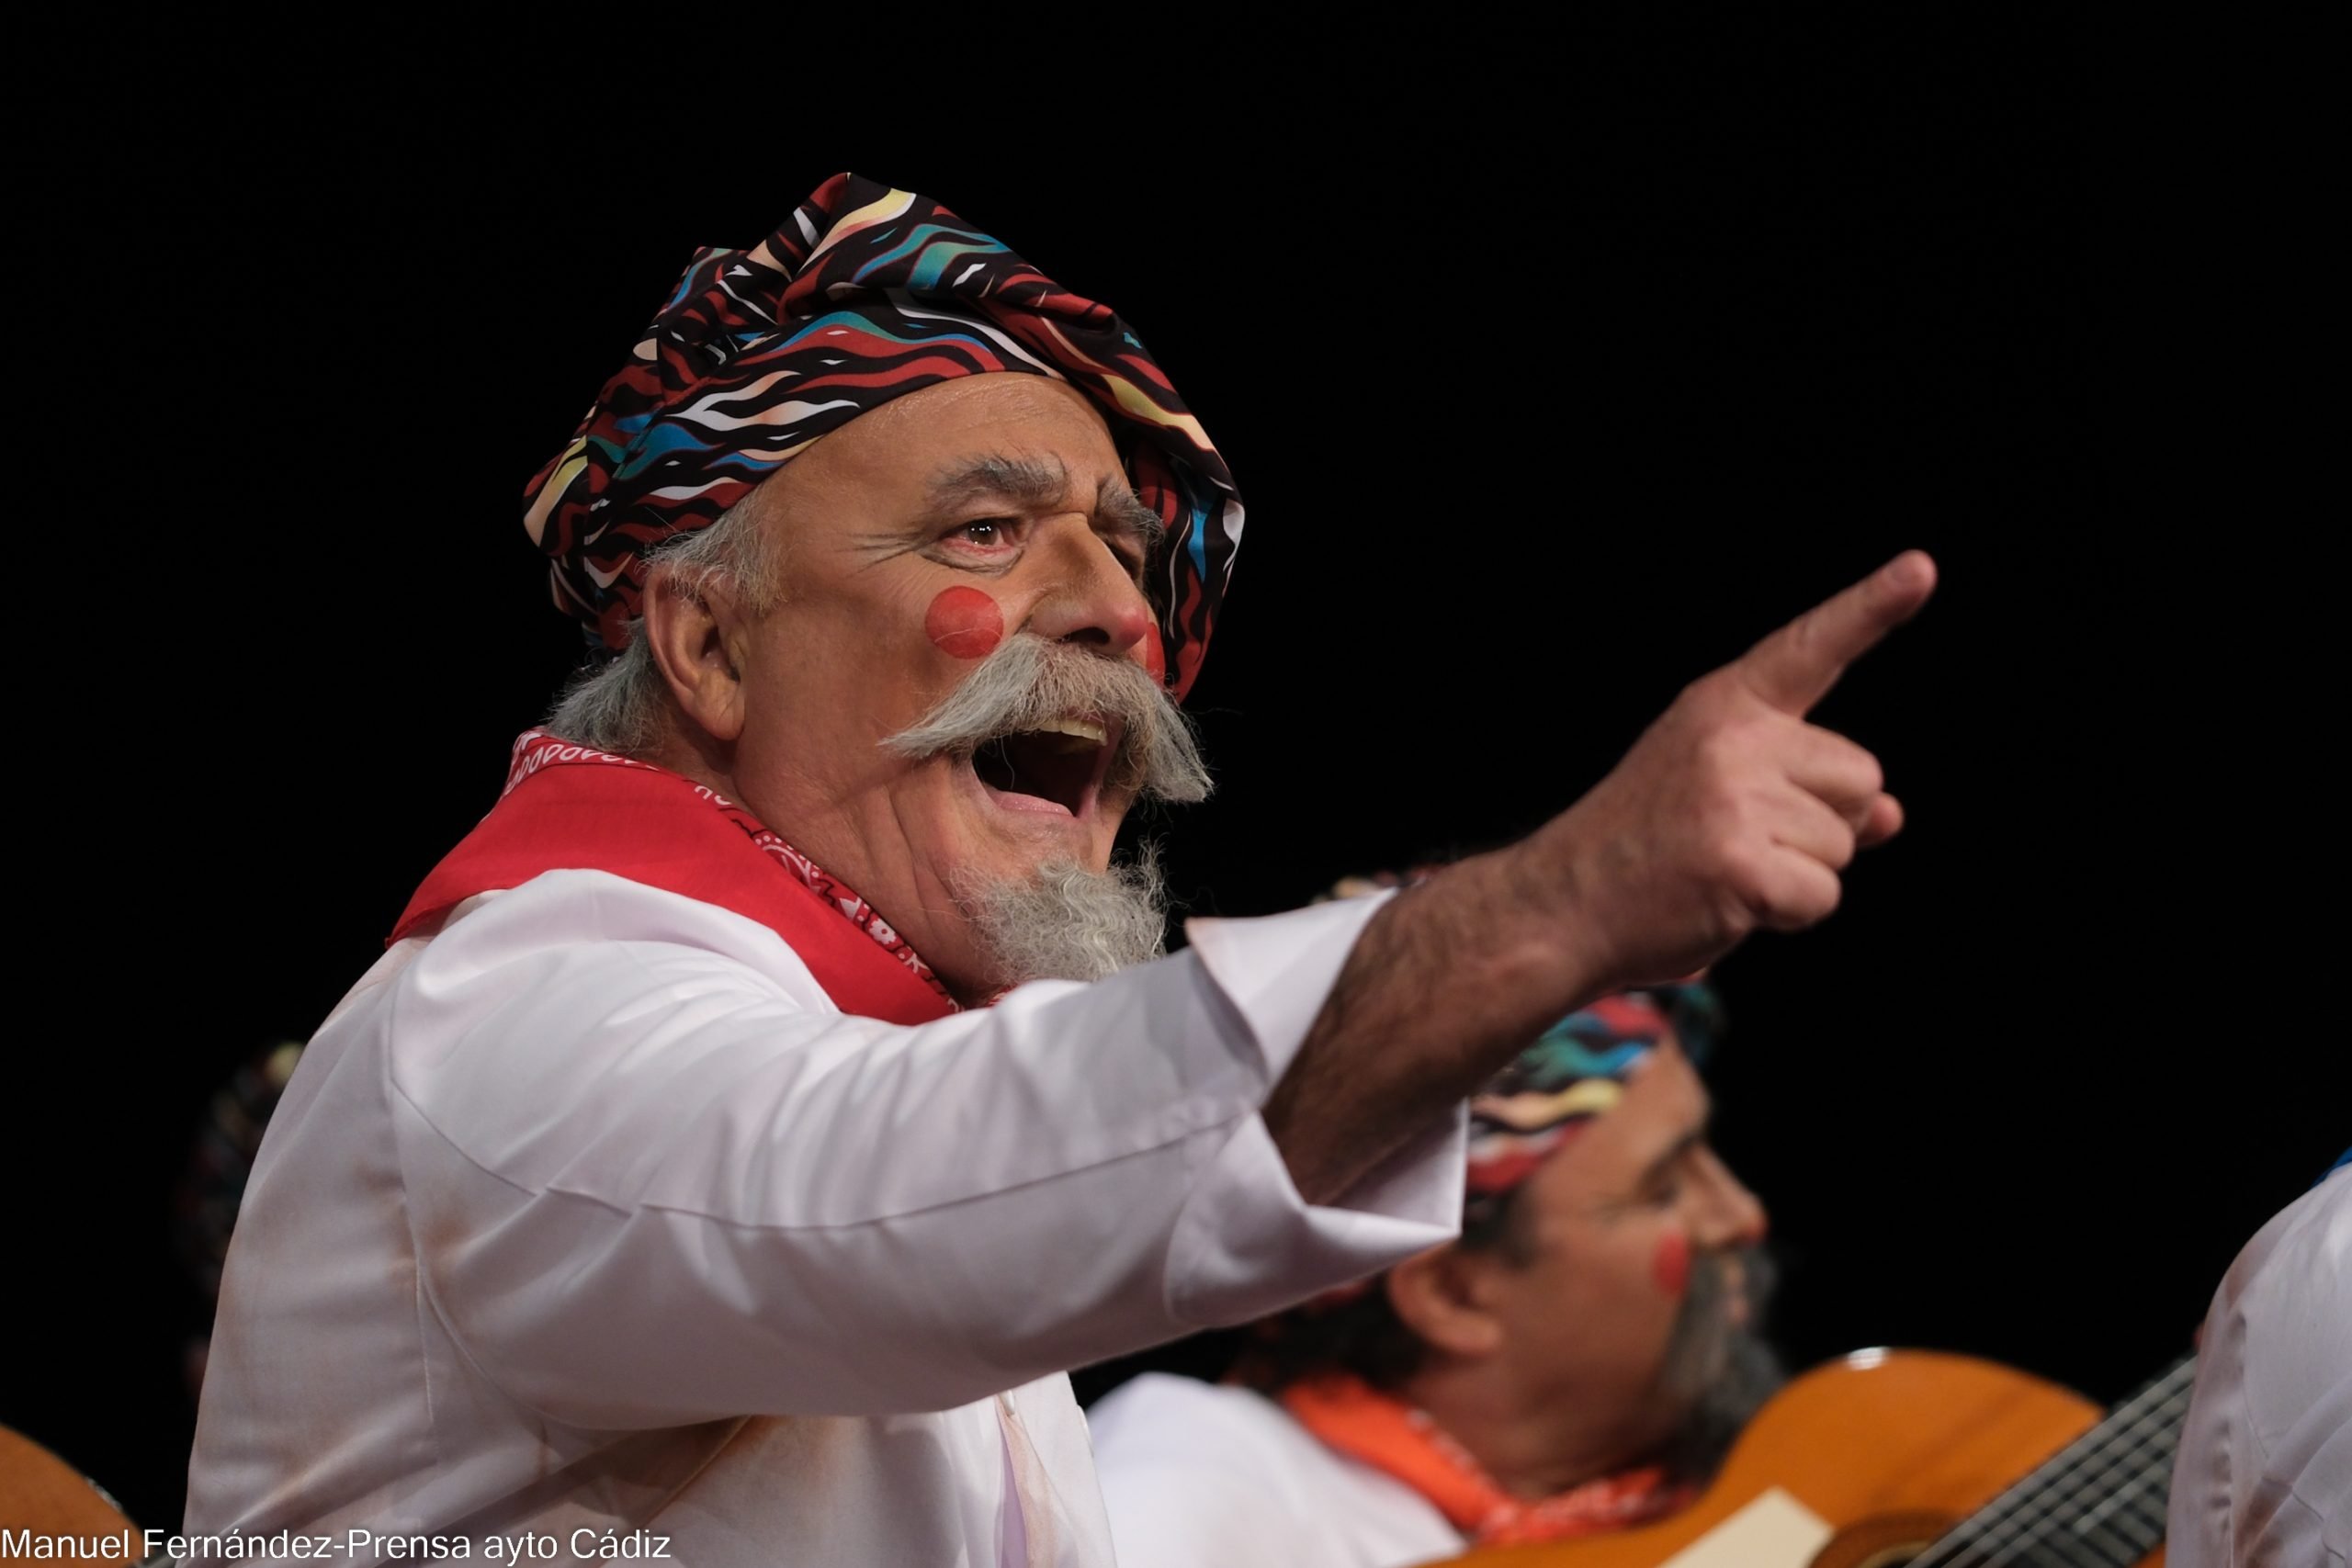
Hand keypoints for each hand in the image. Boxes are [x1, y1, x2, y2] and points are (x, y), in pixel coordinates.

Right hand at [1526, 550, 1937, 990]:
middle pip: (1861, 777)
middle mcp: (1732, 737)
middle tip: (1742, 840)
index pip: (1810, 648)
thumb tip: (1891, 814)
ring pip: (1846, 842)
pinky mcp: (1739, 861)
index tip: (1922, 567)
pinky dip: (1788, 914)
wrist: (1561, 904)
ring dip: (1802, 873)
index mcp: (1724, 706)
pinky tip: (1729, 903)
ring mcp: (1733, 796)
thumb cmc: (1645, 851)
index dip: (1871, 607)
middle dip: (1826, 822)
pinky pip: (1821, 894)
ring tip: (1725, 870)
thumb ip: (1808, 790)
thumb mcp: (1722, 793)